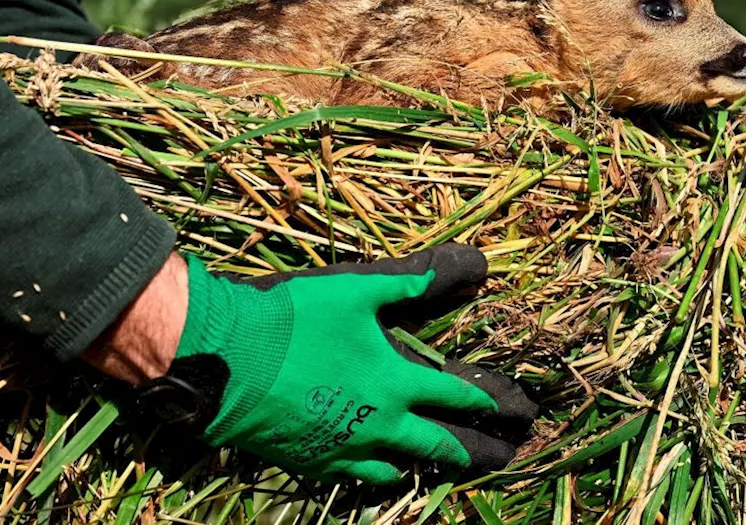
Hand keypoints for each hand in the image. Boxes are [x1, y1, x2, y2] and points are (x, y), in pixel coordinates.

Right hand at [87, 244, 536, 484]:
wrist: (220, 360)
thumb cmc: (292, 318)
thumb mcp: (360, 288)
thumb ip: (420, 280)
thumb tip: (478, 267)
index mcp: (396, 382)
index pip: (462, 395)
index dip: (497, 402)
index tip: (525, 411)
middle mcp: (379, 425)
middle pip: (442, 446)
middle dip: (481, 451)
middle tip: (510, 456)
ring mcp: (345, 450)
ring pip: (402, 470)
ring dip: (434, 469)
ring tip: (453, 470)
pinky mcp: (312, 463)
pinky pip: (359, 479)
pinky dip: (382, 477)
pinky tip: (387, 475)